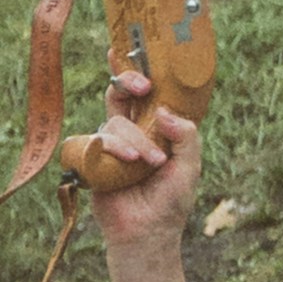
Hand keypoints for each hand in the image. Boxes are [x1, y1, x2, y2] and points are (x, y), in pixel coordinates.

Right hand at [83, 79, 202, 281]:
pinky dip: (113, 147)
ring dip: (134, 139)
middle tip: (143, 86)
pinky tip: (127, 162)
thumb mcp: (190, 166)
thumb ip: (185, 136)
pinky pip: (95, 139)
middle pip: (123, 93)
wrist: (147, 233)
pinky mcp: (92, 158)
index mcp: (156, 128)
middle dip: (130, 81)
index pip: (149, 94)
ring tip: (149, 164)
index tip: (137, 47)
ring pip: (115, 120)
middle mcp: (133, 130)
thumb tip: (163, 111)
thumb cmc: (171, 201)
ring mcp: (111, 143)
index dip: (142, 69)